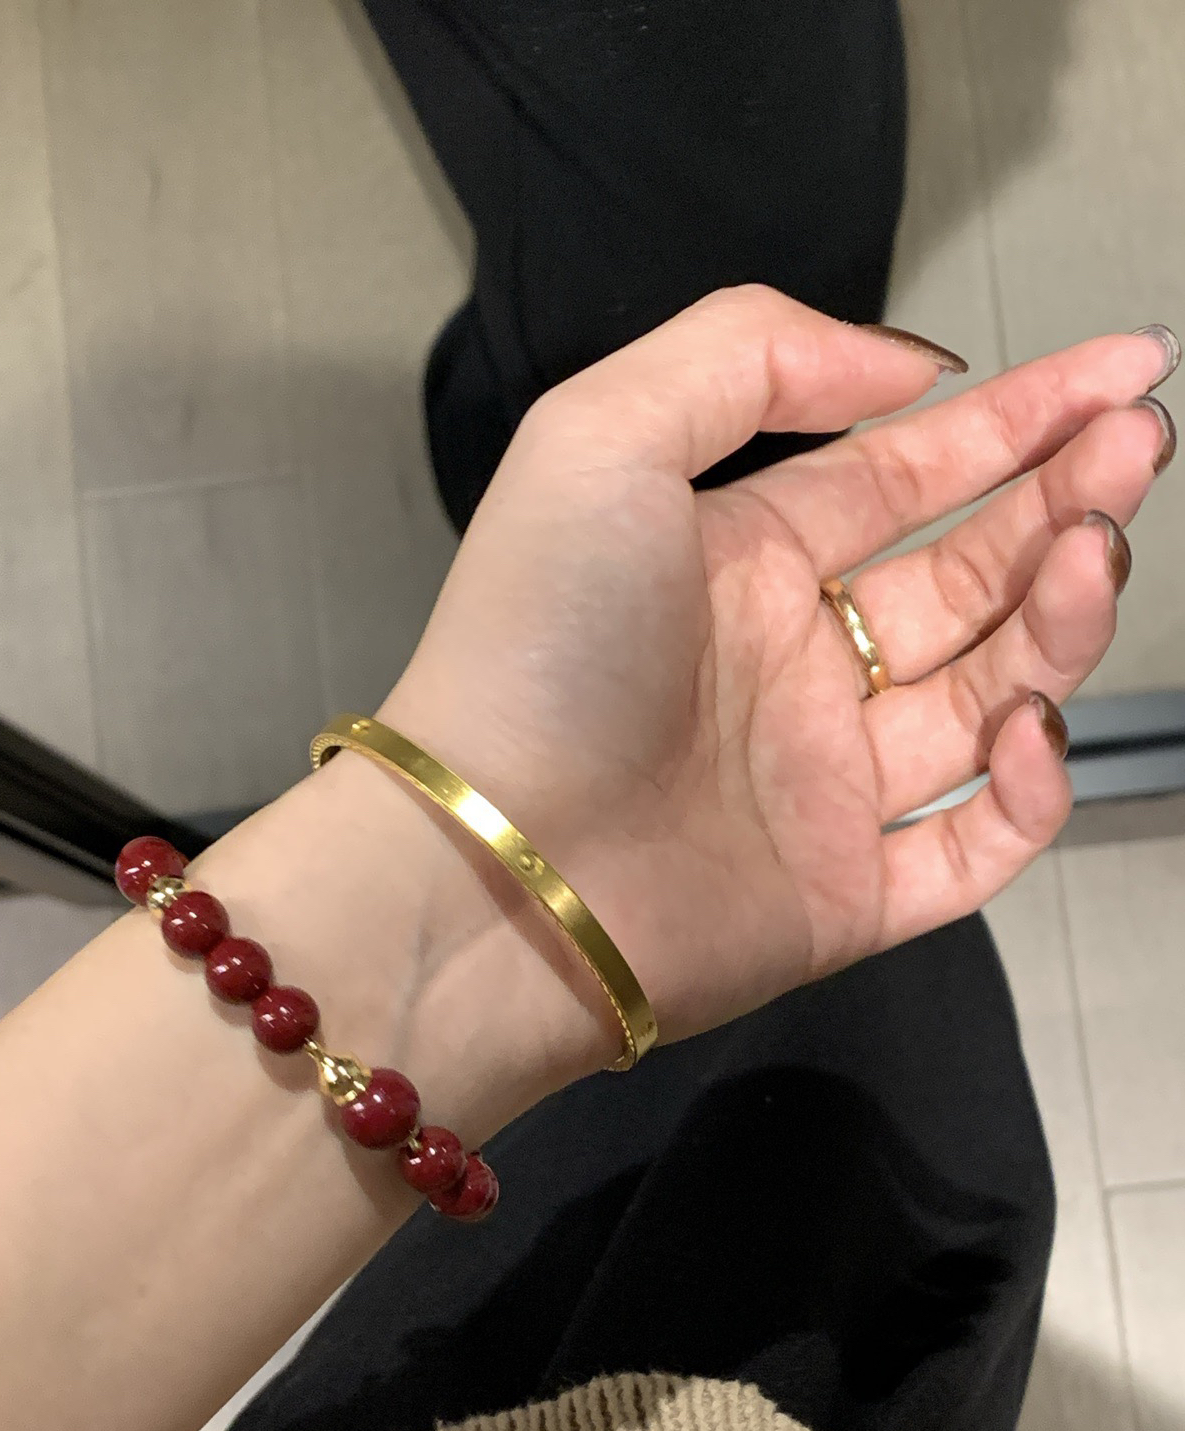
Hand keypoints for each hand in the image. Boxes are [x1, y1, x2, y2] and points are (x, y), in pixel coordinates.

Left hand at [380, 286, 1173, 1057]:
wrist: (490, 867)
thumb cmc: (530, 651)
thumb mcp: (600, 434)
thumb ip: (747, 355)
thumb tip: (907, 372)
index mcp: (738, 562)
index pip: (905, 476)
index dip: (1016, 422)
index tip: (1120, 374)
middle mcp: (788, 667)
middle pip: (968, 576)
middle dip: (1063, 505)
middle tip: (1136, 449)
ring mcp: (820, 784)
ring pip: (991, 696)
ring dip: (1060, 623)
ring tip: (1095, 558)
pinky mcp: (841, 896)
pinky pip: (972, 847)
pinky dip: (1025, 796)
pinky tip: (1028, 731)